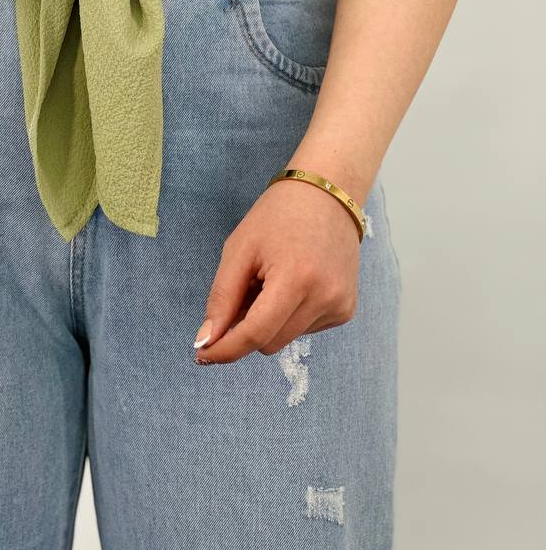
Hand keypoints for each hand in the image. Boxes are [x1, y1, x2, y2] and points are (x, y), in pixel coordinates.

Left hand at [193, 179, 360, 363]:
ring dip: (269, 321)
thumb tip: (206, 342)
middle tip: (244, 289)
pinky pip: (304, 329)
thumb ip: (222, 298)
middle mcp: (325, 298)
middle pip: (269, 342)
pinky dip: (289, 316)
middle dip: (246, 327)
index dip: (226, 349)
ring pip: (285, 339)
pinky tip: (293, 284)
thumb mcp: (239, 250)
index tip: (201, 355)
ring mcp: (341, 306)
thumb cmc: (277, 216)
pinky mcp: (347, 309)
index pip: (256, 334)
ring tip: (271, 280)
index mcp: (297, 279)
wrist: (327, 194)